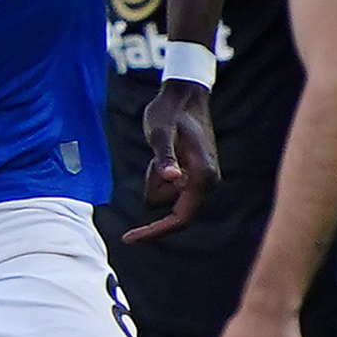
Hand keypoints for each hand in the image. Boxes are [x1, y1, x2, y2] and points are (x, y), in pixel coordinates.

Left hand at [128, 79, 219, 240]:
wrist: (184, 97)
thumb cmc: (170, 113)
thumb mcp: (160, 133)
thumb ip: (164, 158)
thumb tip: (172, 179)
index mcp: (203, 177)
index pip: (180, 219)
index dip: (154, 232)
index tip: (127, 239)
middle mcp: (208, 183)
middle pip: (170, 210)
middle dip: (154, 186)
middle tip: (152, 157)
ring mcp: (203, 181)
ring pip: (164, 197)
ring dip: (154, 178)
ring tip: (161, 149)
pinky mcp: (195, 177)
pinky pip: (167, 187)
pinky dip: (158, 174)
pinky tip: (165, 152)